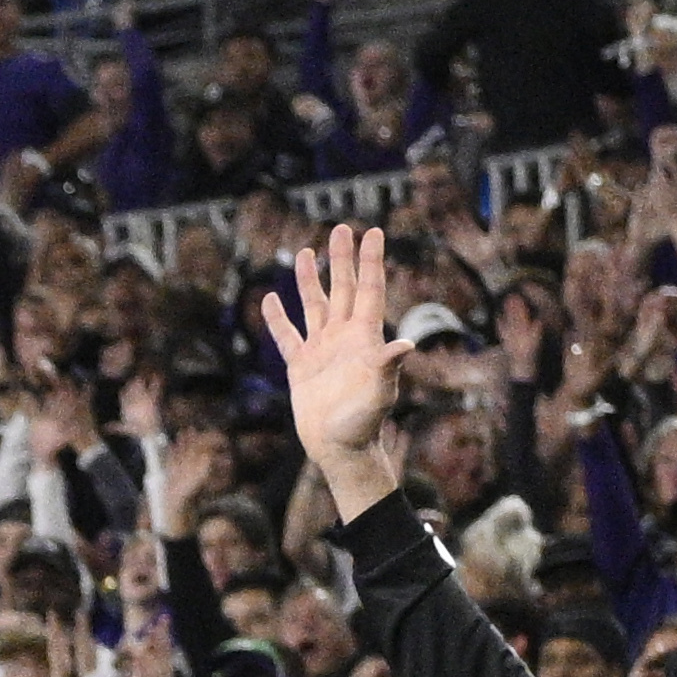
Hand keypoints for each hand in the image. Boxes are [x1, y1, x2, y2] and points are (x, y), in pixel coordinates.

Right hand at [265, 222, 411, 514]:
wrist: (339, 447)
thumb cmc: (364, 422)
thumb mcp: (380, 393)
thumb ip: (388, 367)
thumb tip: (406, 347)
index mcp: (365, 336)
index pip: (370, 289)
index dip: (370, 261)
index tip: (373, 232)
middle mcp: (344, 337)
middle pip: (344, 288)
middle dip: (342, 259)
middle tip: (342, 229)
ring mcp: (322, 349)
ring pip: (315, 305)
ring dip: (310, 280)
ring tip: (306, 252)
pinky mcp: (301, 366)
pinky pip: (287, 336)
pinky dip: (277, 319)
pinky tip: (270, 300)